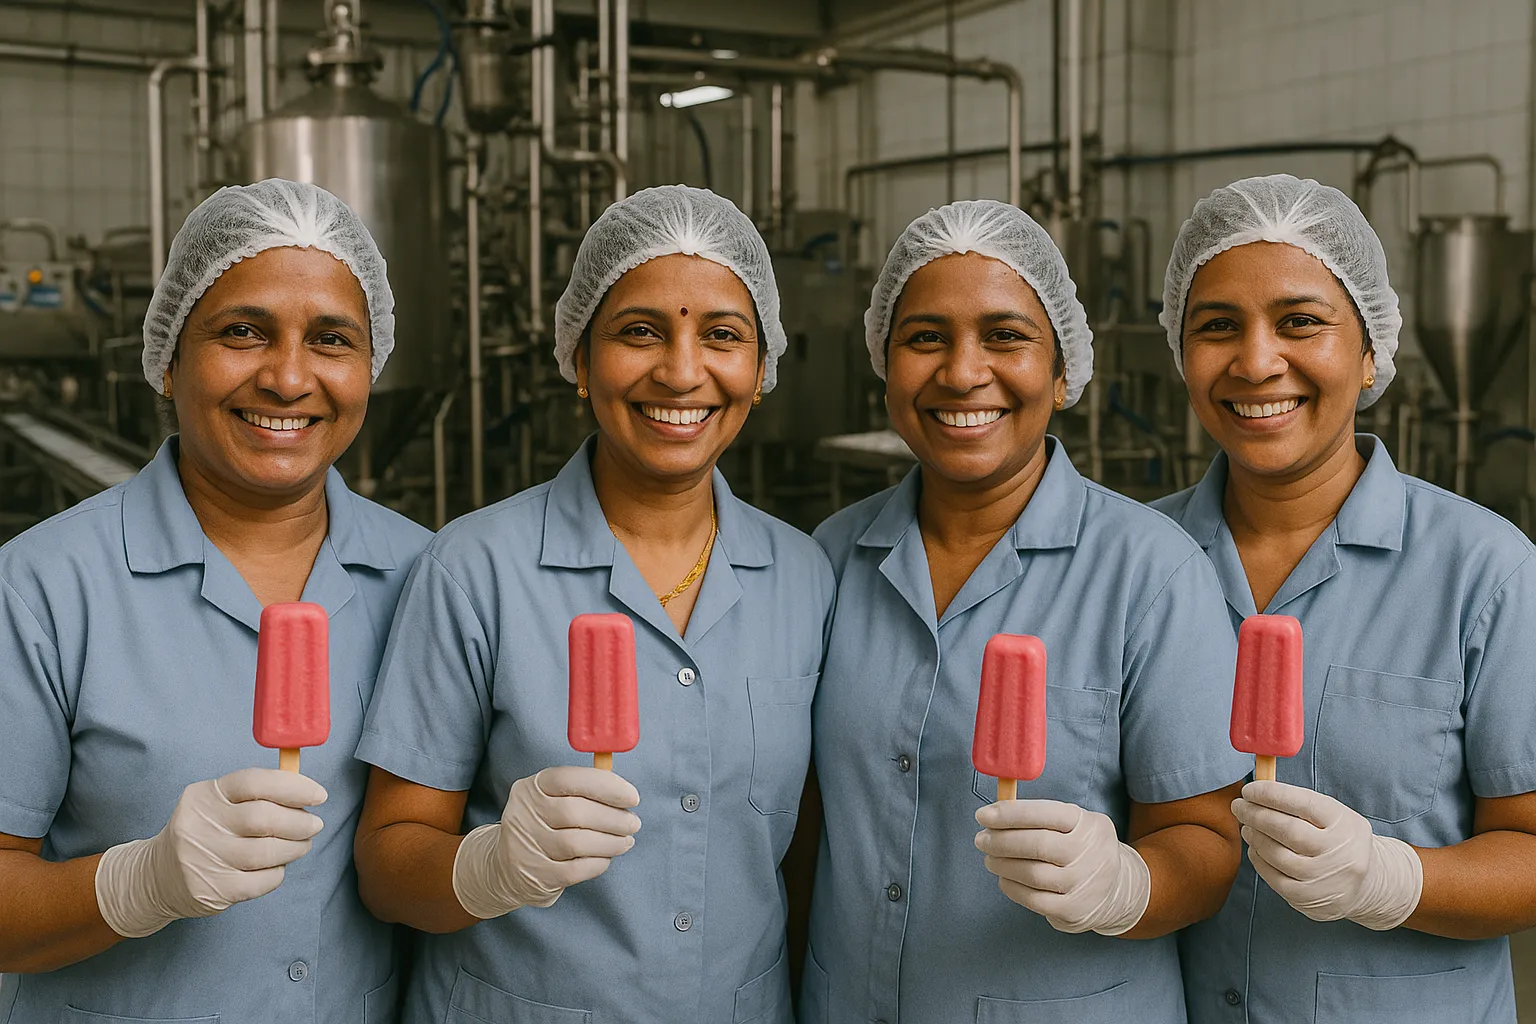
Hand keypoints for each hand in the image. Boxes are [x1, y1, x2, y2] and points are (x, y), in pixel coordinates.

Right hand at [96, 768, 327, 937]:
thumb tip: (306, 794)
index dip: (293, 786)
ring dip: (294, 848)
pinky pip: (261, 881)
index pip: (255, 782)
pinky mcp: (211, 890)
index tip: (319, 795)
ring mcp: (203, 859)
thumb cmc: (205, 831)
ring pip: (266, 852)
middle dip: (299, 822)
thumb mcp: (219, 803)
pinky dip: (277, 873)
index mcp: (206, 794)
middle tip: (314, 825)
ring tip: (302, 845)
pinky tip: (276, 867)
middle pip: (264, 819)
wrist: (157, 876)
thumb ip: (257, 795)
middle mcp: (200, 824)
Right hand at [453, 766, 640, 918]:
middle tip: (633, 823)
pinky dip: (598, 863)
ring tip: (625, 841)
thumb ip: (583, 792)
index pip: (569, 778)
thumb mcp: (552, 800)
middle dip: (613, 818)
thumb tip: (624, 793)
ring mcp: (527, 846)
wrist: (504, 867)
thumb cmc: (544, 826)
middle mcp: (524, 814)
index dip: (605, 785)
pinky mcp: (535, 875)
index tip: (632, 797)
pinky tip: (605, 858)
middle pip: (576, 812)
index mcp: (531, 788)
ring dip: (611, 842)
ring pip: (578, 842)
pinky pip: (576, 869)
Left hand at [975, 798, 1149, 935]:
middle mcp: (1090, 853)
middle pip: (1036, 845)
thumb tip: (996, 814)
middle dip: (1000, 841)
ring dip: (1002, 864)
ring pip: (1032, 873)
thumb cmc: (1082, 848)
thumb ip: (1039, 816)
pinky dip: (1011, 887)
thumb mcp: (1075, 822)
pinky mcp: (1074, 911)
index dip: (1010, 813)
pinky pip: (1033, 899)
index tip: (983, 815)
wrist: (1118, 888)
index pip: (1044, 813)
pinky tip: (1004, 878)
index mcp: (1088, 824)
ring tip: (990, 859)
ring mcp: (1083, 884)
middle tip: (981, 839)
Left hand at [1234, 780, 1421, 930]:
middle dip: (1256, 815)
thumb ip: (1299, 803)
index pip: (1303, 803)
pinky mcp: (1311, 899)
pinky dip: (1259, 860)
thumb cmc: (1338, 840)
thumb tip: (1257, 789)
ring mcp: (1326, 878)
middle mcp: (1340, 851)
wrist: (1368, 884)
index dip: (1271, 794)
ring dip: (1255, 837)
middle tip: (1238, 806)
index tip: (1249, 790)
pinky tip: (1256, 849)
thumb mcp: (1333, 816)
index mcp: (1345, 823)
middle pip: (1288, 830)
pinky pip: (1275, 878)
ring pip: (1278, 855)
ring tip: (1247, 827)